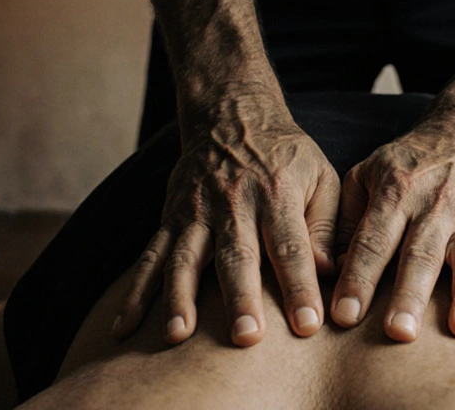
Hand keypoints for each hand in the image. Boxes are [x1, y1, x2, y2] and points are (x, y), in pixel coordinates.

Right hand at [113, 94, 340, 346]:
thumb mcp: (320, 176)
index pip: (291, 246)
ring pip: (185, 259)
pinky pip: (149, 257)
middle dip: (241, 299)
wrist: (231, 114)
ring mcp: (196, 211)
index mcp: (277, 193)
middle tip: (246, 339)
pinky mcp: (170, 218)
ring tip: (178, 337)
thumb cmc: (286, 157)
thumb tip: (330, 273)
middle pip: (237, 256)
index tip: (308, 326)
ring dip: (180, 299)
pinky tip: (124, 328)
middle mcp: (233, 203)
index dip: (299, 286)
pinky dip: (135, 293)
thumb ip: (326, 225)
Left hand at [330, 103, 454, 342]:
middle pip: (420, 255)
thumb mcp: (365, 176)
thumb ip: (344, 221)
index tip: (343, 317)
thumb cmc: (405, 167)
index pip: (373, 241)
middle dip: (410, 295)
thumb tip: (324, 271)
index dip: (357, 278)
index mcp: (396, 192)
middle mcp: (435, 206)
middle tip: (399, 334)